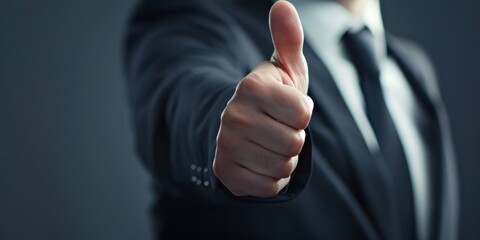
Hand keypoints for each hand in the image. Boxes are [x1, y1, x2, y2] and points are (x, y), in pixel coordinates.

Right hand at [213, 1, 312, 197]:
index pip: (304, 113)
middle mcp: (233, 116)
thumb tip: (282, 5)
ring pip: (283, 167)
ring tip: (268, 145)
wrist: (240, 130)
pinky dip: (272, 178)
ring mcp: (226, 147)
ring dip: (284, 159)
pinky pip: (270, 187)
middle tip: (277, 129)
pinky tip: (259, 162)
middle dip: (293, 139)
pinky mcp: (226, 173)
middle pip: (295, 143)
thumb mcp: (283, 70)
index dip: (302, 114)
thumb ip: (288, 40)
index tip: (286, 109)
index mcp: (250, 87)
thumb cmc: (271, 99)